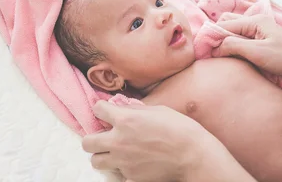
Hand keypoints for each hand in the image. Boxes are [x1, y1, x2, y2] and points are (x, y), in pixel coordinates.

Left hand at [83, 101, 255, 181]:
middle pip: (87, 142)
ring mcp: (123, 161)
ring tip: (114, 152)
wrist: (193, 156)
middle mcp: (118, 141)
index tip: (107, 111)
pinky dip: (121, 171)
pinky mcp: (131, 177)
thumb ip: (136, 109)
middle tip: (104, 136)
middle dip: (93, 137)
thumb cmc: (180, 128)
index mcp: (124, 119)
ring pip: (95, 162)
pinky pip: (117, 175)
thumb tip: (124, 107)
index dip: (101, 109)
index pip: (97, 109)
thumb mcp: (157, 110)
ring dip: (102, 155)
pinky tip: (132, 165)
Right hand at [212, 14, 281, 86]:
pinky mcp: (262, 44)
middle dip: (217, 37)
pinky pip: (241, 42)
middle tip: (211, 53)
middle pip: (227, 24)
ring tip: (220, 57)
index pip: (224, 25)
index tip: (203, 53)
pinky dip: (234, 48)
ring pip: (234, 33)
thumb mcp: (256, 52)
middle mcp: (255, 23)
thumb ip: (233, 46)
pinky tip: (232, 58)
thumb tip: (214, 48)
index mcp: (254, 21)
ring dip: (225, 43)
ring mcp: (259, 33)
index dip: (212, 38)